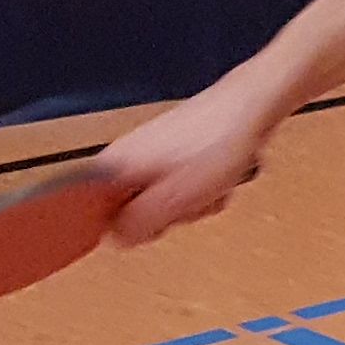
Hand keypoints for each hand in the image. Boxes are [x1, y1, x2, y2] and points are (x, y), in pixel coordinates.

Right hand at [93, 90, 272, 246]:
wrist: (250, 106)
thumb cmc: (217, 144)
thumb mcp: (174, 198)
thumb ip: (138, 222)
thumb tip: (116, 238)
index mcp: (114, 166)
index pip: (93, 214)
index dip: (123, 227)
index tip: (150, 226)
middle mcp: (125, 159)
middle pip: (132, 213)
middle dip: (165, 216)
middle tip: (186, 202)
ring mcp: (150, 155)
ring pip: (160, 203)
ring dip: (189, 204)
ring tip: (207, 186)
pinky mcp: (173, 155)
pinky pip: (180, 190)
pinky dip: (200, 191)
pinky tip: (216, 179)